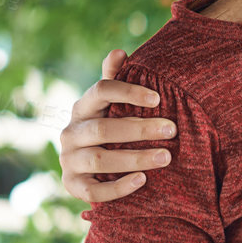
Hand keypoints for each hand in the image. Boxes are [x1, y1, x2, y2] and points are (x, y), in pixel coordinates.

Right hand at [56, 49, 177, 201]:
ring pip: (100, 160)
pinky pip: (94, 191)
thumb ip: (114, 80)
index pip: (101, 91)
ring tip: (166, 157)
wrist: (87, 168)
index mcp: (81, 108)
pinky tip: (143, 180)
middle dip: (140, 129)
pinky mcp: (72, 186)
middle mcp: (70, 133)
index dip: (128, 92)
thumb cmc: (108, 128)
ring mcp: (69, 160)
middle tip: (172, 129)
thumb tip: (119, 51)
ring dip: (136, 158)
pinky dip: (119, 187)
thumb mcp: (109, 105)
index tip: (158, 99)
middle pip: (103, 129)